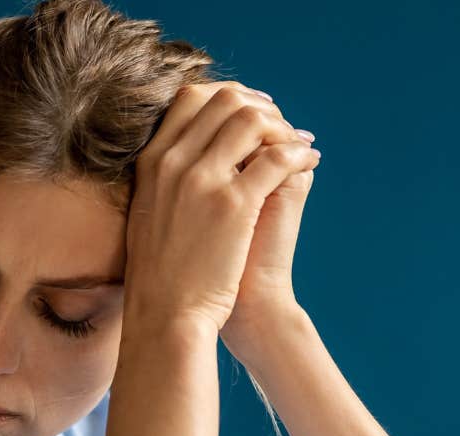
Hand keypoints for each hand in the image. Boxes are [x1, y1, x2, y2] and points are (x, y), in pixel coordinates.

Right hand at [123, 80, 321, 343]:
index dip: (228, 95)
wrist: (167, 316)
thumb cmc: (162, 275)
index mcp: (151, 162)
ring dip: (282, 126)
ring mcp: (203, 180)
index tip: (251, 110)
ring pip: (252, 120)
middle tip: (282, 124)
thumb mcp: (149, 214)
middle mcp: (173, 162)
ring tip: (297, 144)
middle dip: (261, 105)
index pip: (190, 98)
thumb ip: (166, 179)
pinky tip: (310, 161)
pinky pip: (278, 158)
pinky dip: (300, 153)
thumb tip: (192, 155)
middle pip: (224, 100)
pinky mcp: (233, 204)